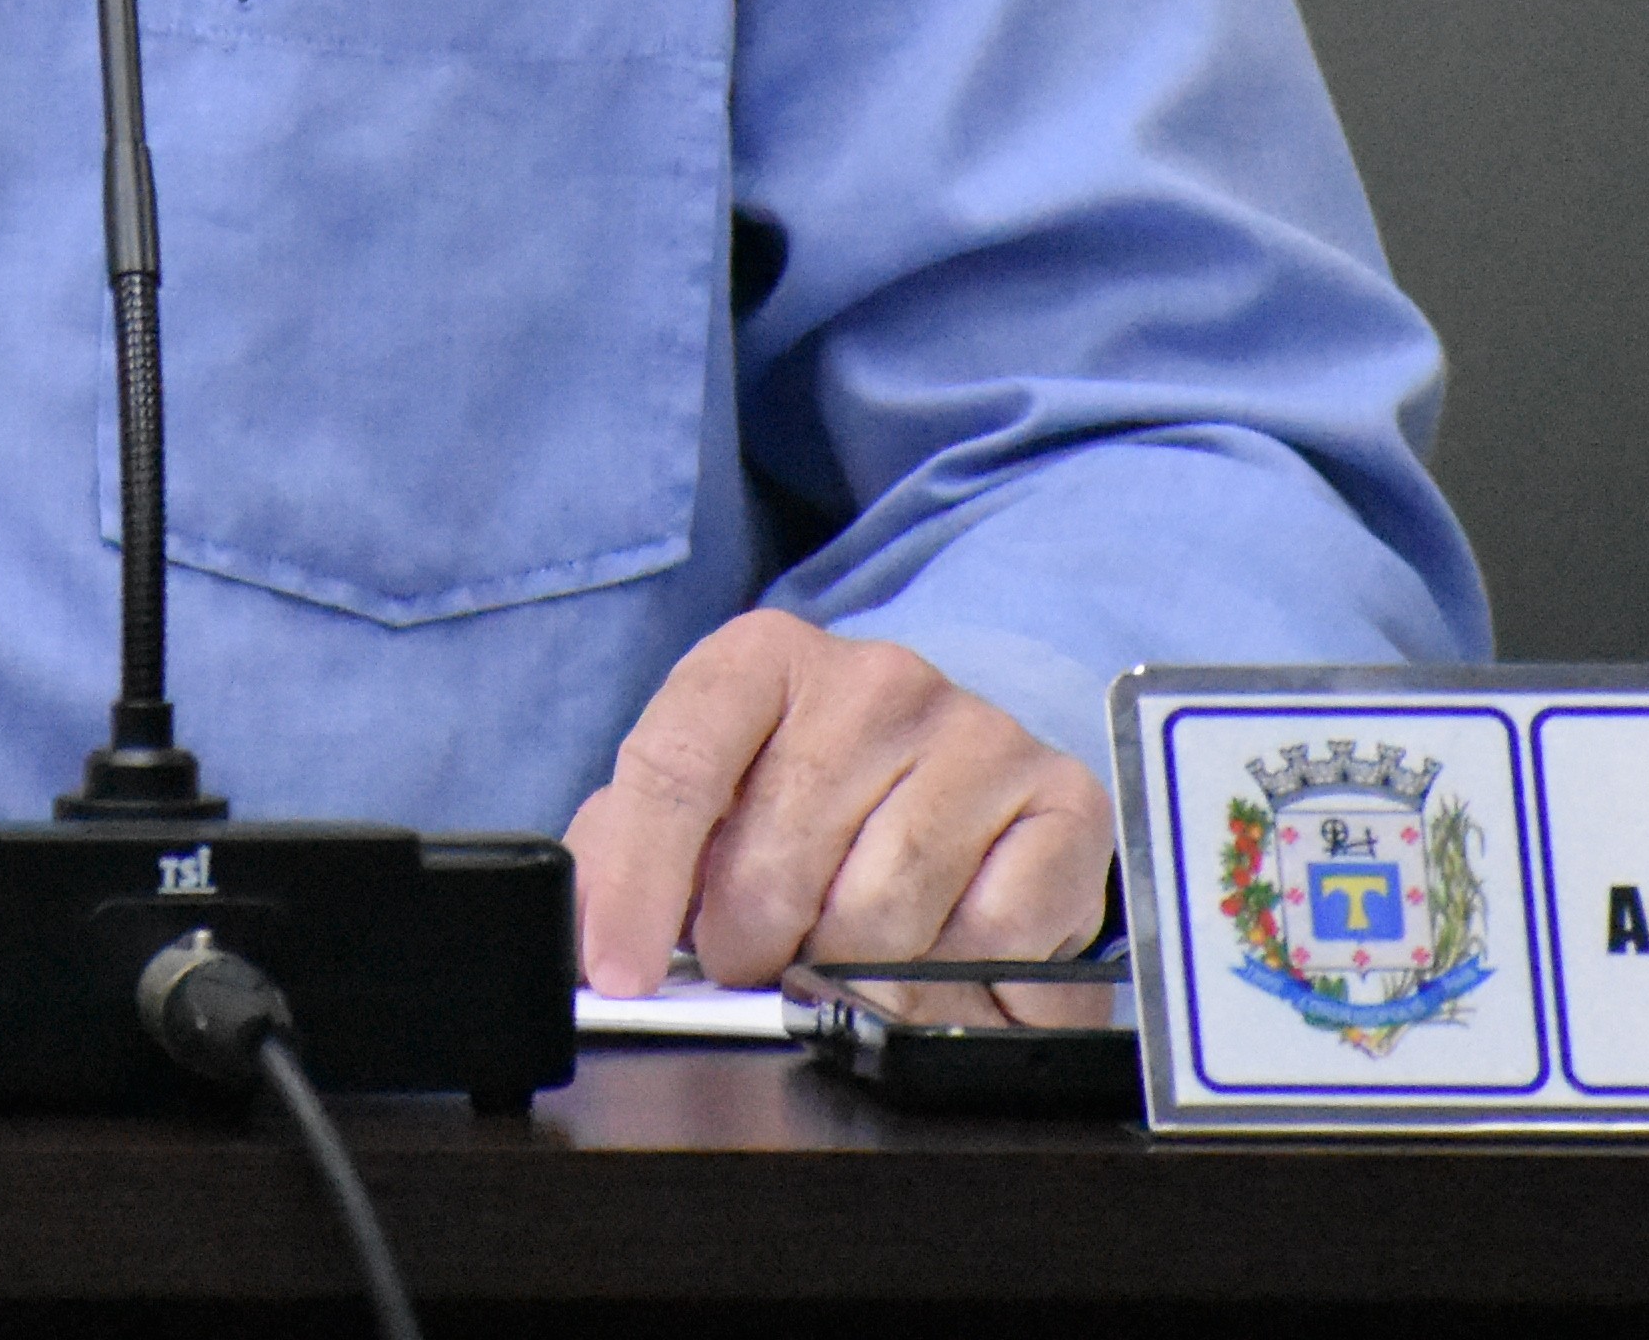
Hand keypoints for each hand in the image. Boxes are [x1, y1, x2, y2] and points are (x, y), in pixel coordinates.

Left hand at [561, 610, 1112, 1002]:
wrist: (958, 765)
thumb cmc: (808, 795)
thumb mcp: (705, 801)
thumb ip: (625, 853)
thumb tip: (586, 941)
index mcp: (761, 660)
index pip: (674, 765)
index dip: (637, 885)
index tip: (621, 975)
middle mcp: (875, 679)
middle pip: (775, 864)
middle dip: (751, 949)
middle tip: (763, 962)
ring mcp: (977, 734)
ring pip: (879, 915)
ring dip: (849, 979)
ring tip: (846, 964)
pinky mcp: (1062, 803)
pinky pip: (990, 940)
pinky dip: (956, 988)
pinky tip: (941, 965)